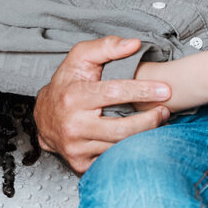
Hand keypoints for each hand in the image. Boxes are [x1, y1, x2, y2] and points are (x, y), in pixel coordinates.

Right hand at [33, 37, 171, 174]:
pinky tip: (140, 139)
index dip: (142, 92)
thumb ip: (106, 47)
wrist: (43, 118)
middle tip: (165, 111)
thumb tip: (133, 44)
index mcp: (74, 97)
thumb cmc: (66, 84)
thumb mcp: (80, 58)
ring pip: (120, 146)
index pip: (114, 94)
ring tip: (157, 122)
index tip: (164, 90)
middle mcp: (73, 125)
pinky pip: (113, 159)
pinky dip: (130, 150)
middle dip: (150, 120)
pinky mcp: (80, 163)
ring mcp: (76, 147)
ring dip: (144, 135)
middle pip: (122, 128)